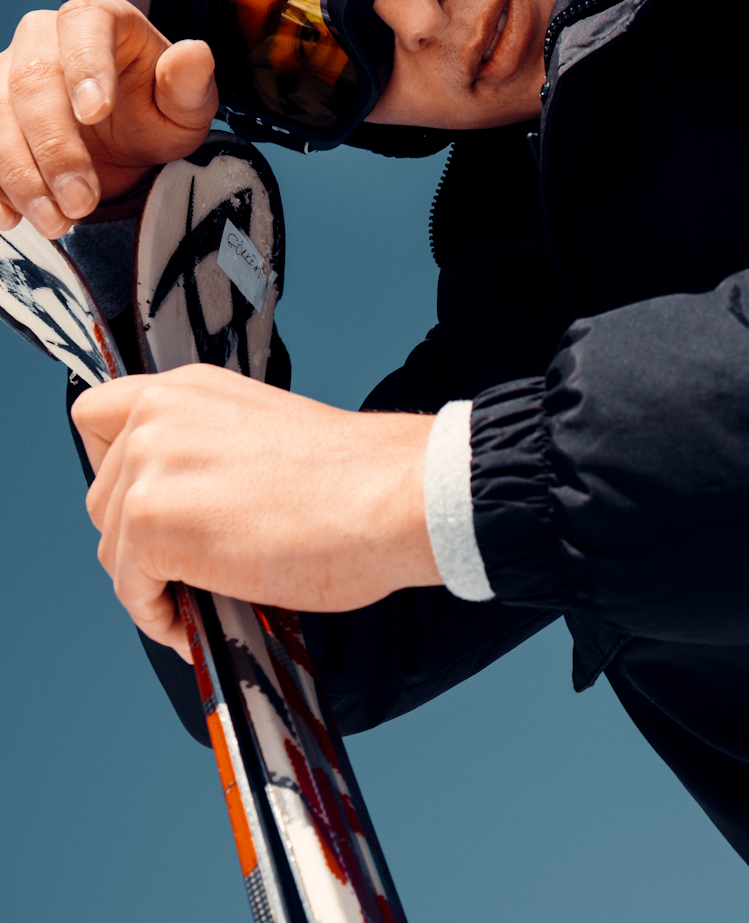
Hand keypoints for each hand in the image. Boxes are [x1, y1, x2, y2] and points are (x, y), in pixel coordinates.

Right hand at [0, 0, 217, 236]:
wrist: (122, 139)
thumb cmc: (154, 112)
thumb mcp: (186, 106)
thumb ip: (190, 84)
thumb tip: (195, 54)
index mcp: (97, 20)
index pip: (84, 27)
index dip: (86, 67)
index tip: (95, 113)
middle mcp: (42, 38)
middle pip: (31, 82)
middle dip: (55, 149)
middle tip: (83, 200)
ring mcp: (5, 74)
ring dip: (21, 177)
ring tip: (56, 221)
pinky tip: (10, 216)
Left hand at [71, 365, 440, 658]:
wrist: (391, 496)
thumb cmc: (353, 477)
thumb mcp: (261, 436)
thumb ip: (206, 453)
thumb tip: (183, 512)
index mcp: (188, 387)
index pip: (95, 417)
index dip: (114, 470)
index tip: (146, 504)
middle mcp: (159, 415)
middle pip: (100, 495)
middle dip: (137, 538)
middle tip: (185, 567)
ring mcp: (151, 466)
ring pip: (112, 547)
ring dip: (149, 581)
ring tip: (198, 599)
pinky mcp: (153, 522)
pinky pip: (130, 590)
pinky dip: (157, 617)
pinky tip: (195, 622)